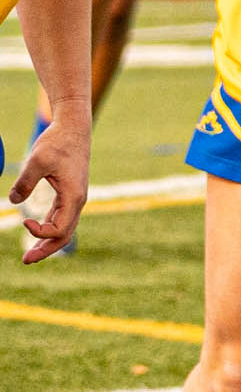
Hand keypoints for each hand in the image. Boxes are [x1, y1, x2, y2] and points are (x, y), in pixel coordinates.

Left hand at [11, 114, 86, 263]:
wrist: (73, 130)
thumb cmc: (57, 143)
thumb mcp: (37, 161)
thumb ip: (25, 182)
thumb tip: (12, 201)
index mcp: (73, 197)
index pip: (59, 229)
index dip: (39, 231)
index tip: (23, 221)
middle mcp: (77, 202)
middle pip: (64, 235)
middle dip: (46, 250)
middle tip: (25, 261)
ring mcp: (74, 199)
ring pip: (64, 228)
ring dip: (47, 242)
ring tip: (30, 254)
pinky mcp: (68, 194)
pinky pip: (60, 218)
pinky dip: (48, 228)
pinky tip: (35, 229)